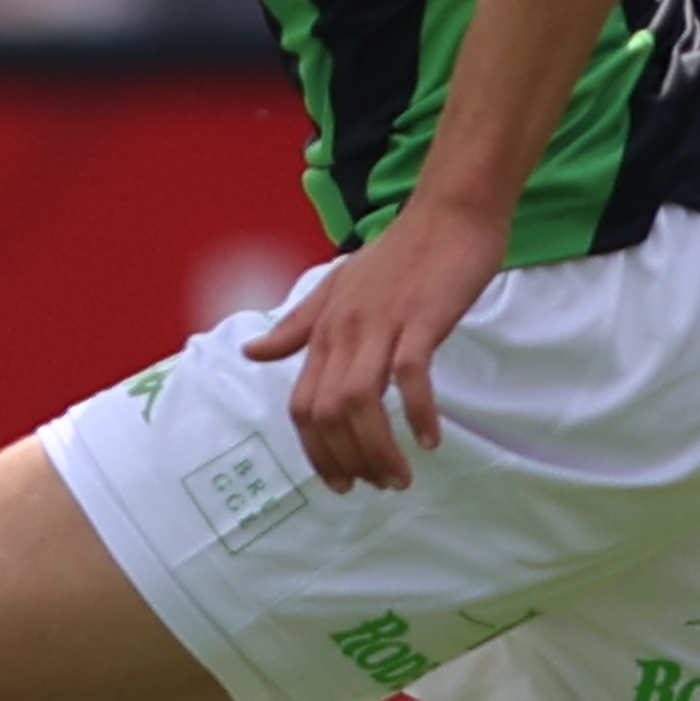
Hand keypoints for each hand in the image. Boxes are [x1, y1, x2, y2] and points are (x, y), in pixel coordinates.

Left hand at [253, 199, 507, 492]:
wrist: (448, 213)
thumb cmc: (400, 254)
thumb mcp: (338, 287)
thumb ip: (297, 325)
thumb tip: (251, 353)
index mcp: (324, 329)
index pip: (303, 405)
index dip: (317, 452)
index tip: (340, 482)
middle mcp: (344, 330)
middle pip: (327, 412)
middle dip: (348, 460)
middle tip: (378, 486)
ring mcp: (381, 324)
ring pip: (360, 401)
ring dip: (379, 449)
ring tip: (401, 476)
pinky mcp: (420, 319)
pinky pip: (410, 375)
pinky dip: (417, 413)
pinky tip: (430, 439)